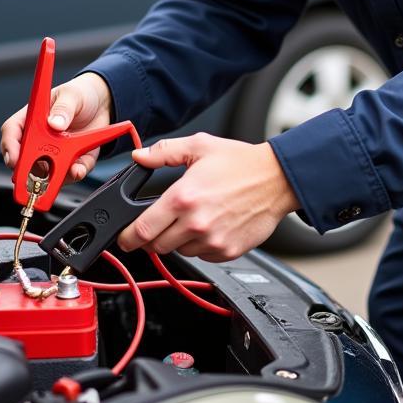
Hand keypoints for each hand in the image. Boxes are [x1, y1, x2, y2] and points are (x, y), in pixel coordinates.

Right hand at [0, 72, 111, 180]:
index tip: (14, 158)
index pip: (12, 131)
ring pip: (46, 173)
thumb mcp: (72, 95)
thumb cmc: (80, 94)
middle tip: (37, 176)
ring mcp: (54, 153)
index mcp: (32, 118)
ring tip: (67, 170)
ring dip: (53, 177)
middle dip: (27, 171)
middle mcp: (39, 139)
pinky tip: (78, 169)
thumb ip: (63, 108)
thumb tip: (54, 123)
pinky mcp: (72, 161)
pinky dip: (74, 174)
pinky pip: (71, 174)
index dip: (9, 147)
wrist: (102, 103)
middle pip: (24, 159)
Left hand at [117, 133, 299, 261]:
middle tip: (160, 224)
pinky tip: (209, 226)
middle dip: (153, 237)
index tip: (125, 238)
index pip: (142, 229)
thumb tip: (140, 157)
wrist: (277, 179)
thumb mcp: (199, 146)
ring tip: (191, 219)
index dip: (128, 237)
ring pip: (179, 252)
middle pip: (157, 246)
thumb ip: (165, 152)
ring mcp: (212, 240)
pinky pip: (202, 256)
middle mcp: (195, 223)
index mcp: (183, 197)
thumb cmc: (241, 163)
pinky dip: (199, 246)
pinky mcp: (227, 251)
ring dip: (177, 240)